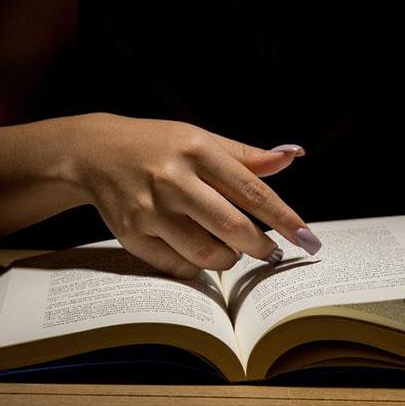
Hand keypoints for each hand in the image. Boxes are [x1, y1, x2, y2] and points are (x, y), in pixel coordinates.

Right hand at [68, 113, 321, 278]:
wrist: (95, 153)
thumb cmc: (159, 146)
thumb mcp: (201, 139)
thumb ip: (247, 156)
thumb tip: (293, 155)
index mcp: (196, 150)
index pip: (252, 191)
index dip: (285, 219)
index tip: (309, 239)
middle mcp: (173, 179)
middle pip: (232, 226)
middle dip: (260, 246)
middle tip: (269, 252)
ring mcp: (150, 209)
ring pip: (206, 253)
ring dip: (228, 259)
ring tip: (230, 250)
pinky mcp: (131, 234)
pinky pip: (178, 266)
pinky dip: (196, 266)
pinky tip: (198, 253)